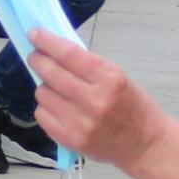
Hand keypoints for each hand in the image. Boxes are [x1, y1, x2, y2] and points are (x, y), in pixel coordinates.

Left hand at [26, 33, 167, 170]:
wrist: (144, 144)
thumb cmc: (132, 106)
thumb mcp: (118, 77)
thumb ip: (87, 65)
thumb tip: (53, 50)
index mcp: (110, 79)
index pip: (68, 54)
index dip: (46, 41)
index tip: (34, 34)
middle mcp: (94, 100)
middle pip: (51, 73)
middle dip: (38, 60)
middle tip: (35, 57)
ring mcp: (80, 123)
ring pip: (42, 93)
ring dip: (45, 86)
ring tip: (58, 89)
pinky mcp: (69, 139)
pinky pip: (42, 114)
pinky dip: (46, 107)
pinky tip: (58, 107)